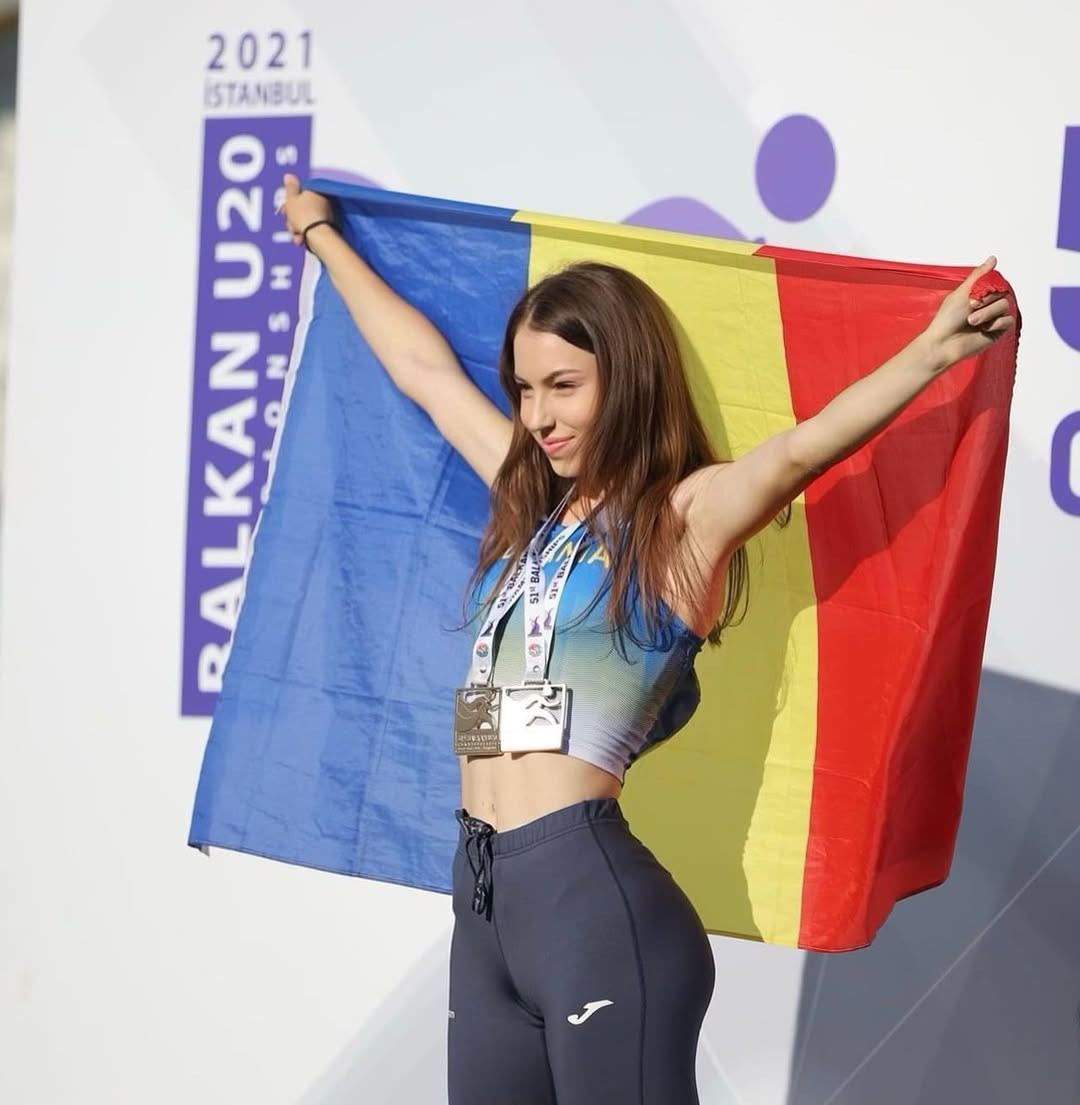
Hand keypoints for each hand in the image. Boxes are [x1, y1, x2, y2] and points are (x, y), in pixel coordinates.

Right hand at [277, 173, 332, 246]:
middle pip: (301, 209)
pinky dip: (304, 234)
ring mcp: (325, 216)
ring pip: (305, 221)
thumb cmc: (303, 215)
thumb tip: (289, 175)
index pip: (299, 195)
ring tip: (296, 233)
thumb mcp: (292, 199)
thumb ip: (290, 188)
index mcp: (315, 192)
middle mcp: (323, 202)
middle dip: (292, 218)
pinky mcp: (326, 229)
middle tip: (290, 222)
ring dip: (296, 228)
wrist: (317, 235)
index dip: (289, 203)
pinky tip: (301, 239)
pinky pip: (311, 230)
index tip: (284, 210)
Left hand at [924, 257, 1015, 371]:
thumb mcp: (961, 292)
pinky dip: (995, 324)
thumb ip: (978, 276)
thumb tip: (993, 259)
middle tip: (970, 308)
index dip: (987, 289)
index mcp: (978, 294)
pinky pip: (1008, 320)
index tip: (972, 297)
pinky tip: (984, 329)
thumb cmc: (947, 319)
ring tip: (972, 321)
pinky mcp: (998, 330)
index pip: (995, 282)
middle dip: (985, 301)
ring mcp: (993, 317)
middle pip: (1002, 293)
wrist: (944, 343)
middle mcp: (987, 304)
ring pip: (1005, 306)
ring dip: (987, 313)